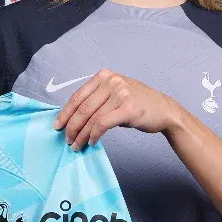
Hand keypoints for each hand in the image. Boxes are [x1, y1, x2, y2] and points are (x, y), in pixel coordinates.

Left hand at [52, 68, 182, 150]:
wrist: (164, 111)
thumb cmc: (137, 105)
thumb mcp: (115, 94)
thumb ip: (97, 100)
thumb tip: (73, 118)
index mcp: (104, 76)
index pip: (78, 96)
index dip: (65, 113)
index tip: (57, 126)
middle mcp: (112, 81)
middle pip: (82, 108)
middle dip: (71, 127)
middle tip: (67, 140)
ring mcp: (120, 93)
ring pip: (91, 118)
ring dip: (81, 135)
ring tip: (77, 145)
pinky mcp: (128, 108)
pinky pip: (103, 123)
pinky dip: (94, 135)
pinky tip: (92, 142)